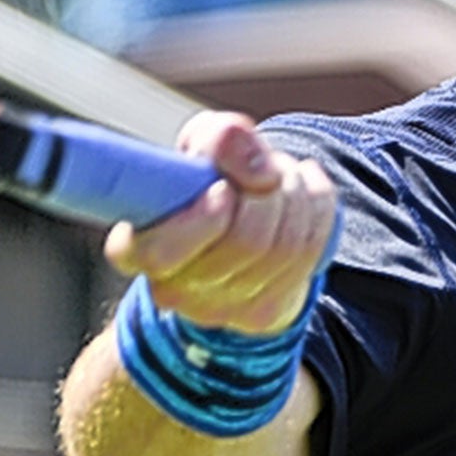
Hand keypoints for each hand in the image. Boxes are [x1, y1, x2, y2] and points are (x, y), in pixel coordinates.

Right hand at [105, 111, 337, 334]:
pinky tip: (304, 191)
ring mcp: (222, 310)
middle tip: (266, 168)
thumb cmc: (203, 185)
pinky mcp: (263, 315)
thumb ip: (218, 140)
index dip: (204, 218)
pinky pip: (311, 251)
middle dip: (267, 190)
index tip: (223, 189)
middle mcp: (175, 290)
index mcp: (137, 250)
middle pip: (244, 242)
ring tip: (282, 174)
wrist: (232, 233)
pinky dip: (318, 207)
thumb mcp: (197, 147)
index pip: (163, 253)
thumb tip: (262, 170)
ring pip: (284, 247)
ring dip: (294, 194)